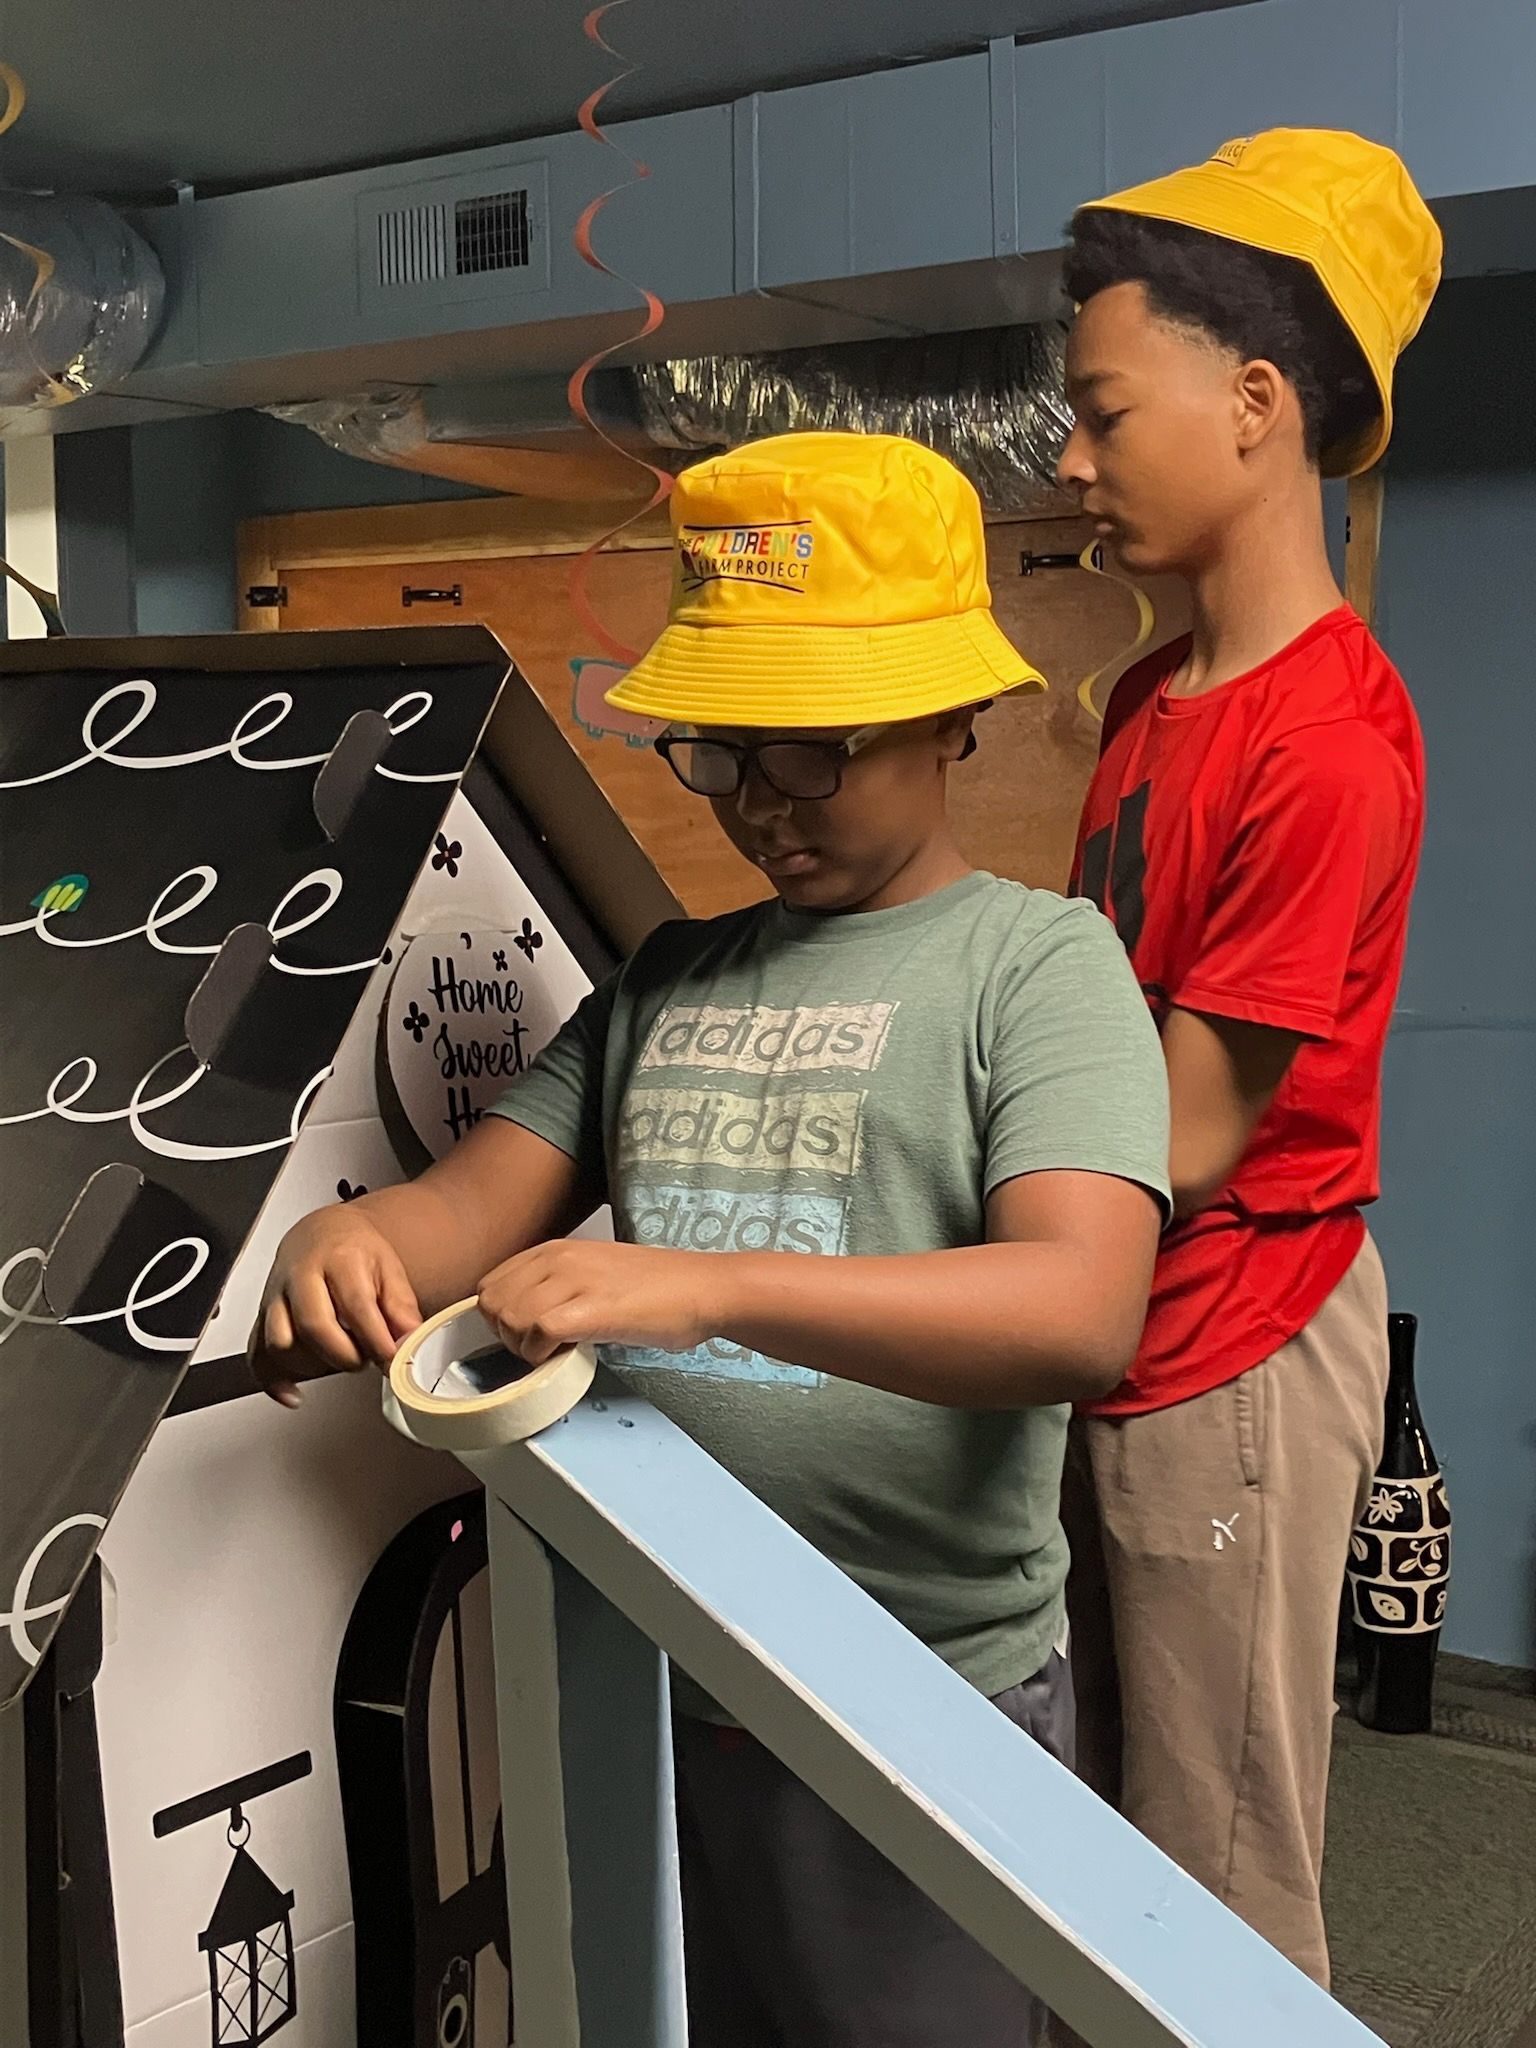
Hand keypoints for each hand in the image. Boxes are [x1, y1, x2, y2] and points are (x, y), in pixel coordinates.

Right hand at [249, 1208, 422, 1407]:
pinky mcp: (261, 1315)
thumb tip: (409, 1343)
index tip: (390, 1360)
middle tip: (365, 1360)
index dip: (374, 1339)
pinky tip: (294, 1393)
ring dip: (311, 1365)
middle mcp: (300, 1275)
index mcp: (338, 1258)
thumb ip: (401, 1307)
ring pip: (280, 1342)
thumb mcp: (389, 1268)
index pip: (355, 1304)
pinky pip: (256, 1354)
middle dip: (344, 1355)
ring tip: (337, 1360)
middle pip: (313, 1325)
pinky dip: (273, 1380)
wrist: (322, 1233)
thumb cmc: (355, 1251)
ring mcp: (276, 1296)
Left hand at [477, 1240, 725, 1365]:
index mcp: (554, 1249)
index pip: (490, 1284)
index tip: (528, 1334)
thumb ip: (557, 1286)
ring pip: (510, 1318)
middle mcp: (558, 1258)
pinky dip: (544, 1355)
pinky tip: (570, 1354)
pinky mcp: (592, 1308)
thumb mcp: (594, 1273)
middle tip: (542, 1348)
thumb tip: (525, 1319)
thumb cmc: (657, 1288)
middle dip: (507, 1335)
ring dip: (525, 1347)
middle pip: (491, 1304)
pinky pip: (538, 1333)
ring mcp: (574, 1280)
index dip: (501, 1317)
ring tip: (558, 1352)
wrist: (703, 1288)